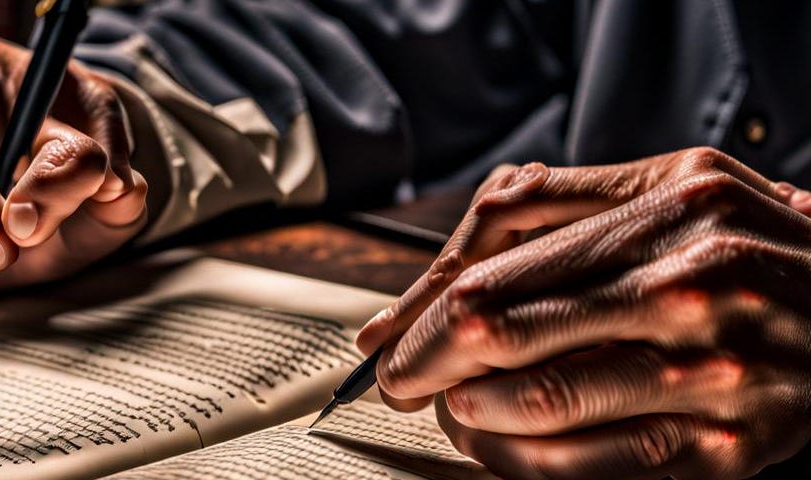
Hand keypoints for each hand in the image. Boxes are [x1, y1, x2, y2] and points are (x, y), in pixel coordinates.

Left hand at [355, 147, 810, 478]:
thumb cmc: (744, 245)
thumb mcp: (665, 190)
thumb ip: (541, 213)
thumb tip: (413, 297)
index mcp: (672, 206)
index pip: (496, 267)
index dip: (421, 315)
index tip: (390, 343)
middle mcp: (694, 283)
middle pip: (501, 330)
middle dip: (426, 365)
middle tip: (401, 384)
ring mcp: (717, 368)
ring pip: (538, 402)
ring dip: (467, 415)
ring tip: (454, 411)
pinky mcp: (734, 445)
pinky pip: (593, 464)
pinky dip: (521, 460)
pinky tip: (502, 445)